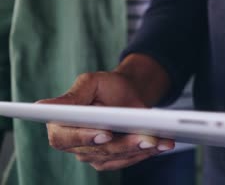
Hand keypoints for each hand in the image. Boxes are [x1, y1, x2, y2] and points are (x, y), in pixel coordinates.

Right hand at [38, 55, 173, 170]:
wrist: (127, 94)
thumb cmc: (106, 86)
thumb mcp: (90, 83)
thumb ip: (71, 96)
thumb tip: (43, 105)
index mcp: (60, 125)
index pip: (65, 137)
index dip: (84, 137)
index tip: (104, 133)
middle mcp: (74, 144)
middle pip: (96, 150)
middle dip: (123, 144)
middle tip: (145, 137)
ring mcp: (93, 155)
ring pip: (116, 157)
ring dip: (139, 149)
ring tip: (158, 140)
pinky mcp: (111, 159)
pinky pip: (129, 159)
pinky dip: (147, 152)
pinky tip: (162, 144)